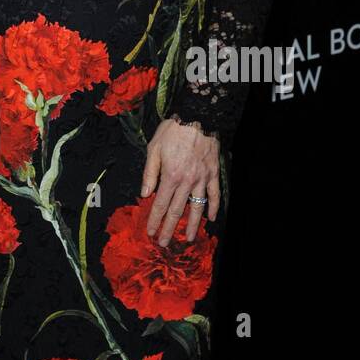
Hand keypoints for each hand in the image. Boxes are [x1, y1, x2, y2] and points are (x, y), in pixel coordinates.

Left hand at [140, 119, 219, 244]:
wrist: (197, 117)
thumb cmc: (172, 131)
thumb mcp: (154, 148)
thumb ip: (150, 172)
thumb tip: (145, 193)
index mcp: (170, 176)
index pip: (161, 204)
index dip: (155, 220)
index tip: (151, 232)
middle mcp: (186, 181)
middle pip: (177, 210)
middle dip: (169, 228)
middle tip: (164, 243)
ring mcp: (202, 179)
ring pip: (197, 207)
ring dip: (193, 225)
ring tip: (189, 239)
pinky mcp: (213, 174)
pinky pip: (214, 195)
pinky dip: (214, 207)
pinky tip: (211, 219)